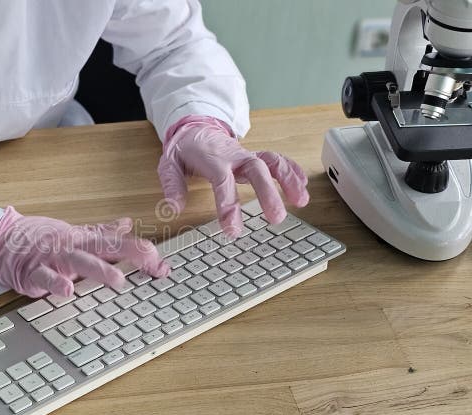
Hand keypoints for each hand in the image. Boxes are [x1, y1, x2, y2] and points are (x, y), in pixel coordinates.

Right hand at [0, 207, 169, 297]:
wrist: (5, 240)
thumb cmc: (44, 240)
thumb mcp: (78, 235)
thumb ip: (103, 232)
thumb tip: (127, 223)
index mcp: (85, 240)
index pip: (118, 244)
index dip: (141, 252)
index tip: (162, 265)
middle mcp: (73, 247)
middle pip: (104, 248)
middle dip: (128, 255)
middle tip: (150, 264)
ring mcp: (54, 259)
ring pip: (79, 262)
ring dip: (99, 270)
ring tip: (117, 280)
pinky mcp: (34, 272)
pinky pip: (46, 278)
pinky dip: (56, 283)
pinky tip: (67, 291)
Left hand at [157, 116, 308, 235]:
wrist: (195, 128)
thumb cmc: (184, 150)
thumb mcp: (168, 164)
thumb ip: (172, 185)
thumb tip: (173, 208)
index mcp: (212, 159)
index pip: (223, 182)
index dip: (229, 205)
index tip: (233, 229)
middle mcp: (235, 156)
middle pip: (256, 170)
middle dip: (268, 194)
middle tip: (276, 218)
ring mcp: (248, 156)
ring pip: (272, 163)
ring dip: (289, 180)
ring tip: (301, 202)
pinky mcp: (255, 157)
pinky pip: (277, 160)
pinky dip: (292, 171)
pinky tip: (303, 185)